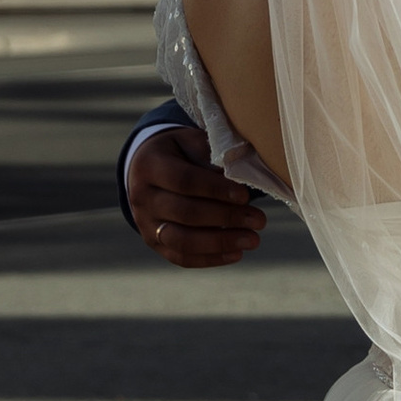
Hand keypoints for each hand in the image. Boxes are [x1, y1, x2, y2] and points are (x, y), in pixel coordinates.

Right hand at [124, 120, 262, 267]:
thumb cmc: (180, 153)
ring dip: (221, 243)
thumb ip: (210, 156)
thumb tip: (239, 178)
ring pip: (182, 241)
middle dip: (226, 217)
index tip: (245, 195)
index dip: (216, 190)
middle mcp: (141, 197)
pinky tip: (237, 254)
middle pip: (185, 213)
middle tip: (259, 220)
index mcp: (149, 165)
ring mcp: (145, 223)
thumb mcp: (191, 142)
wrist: (146, 170)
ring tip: (253, 240)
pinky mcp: (154, 243)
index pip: (184, 181)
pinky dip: (211, 259)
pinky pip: (182, 257)